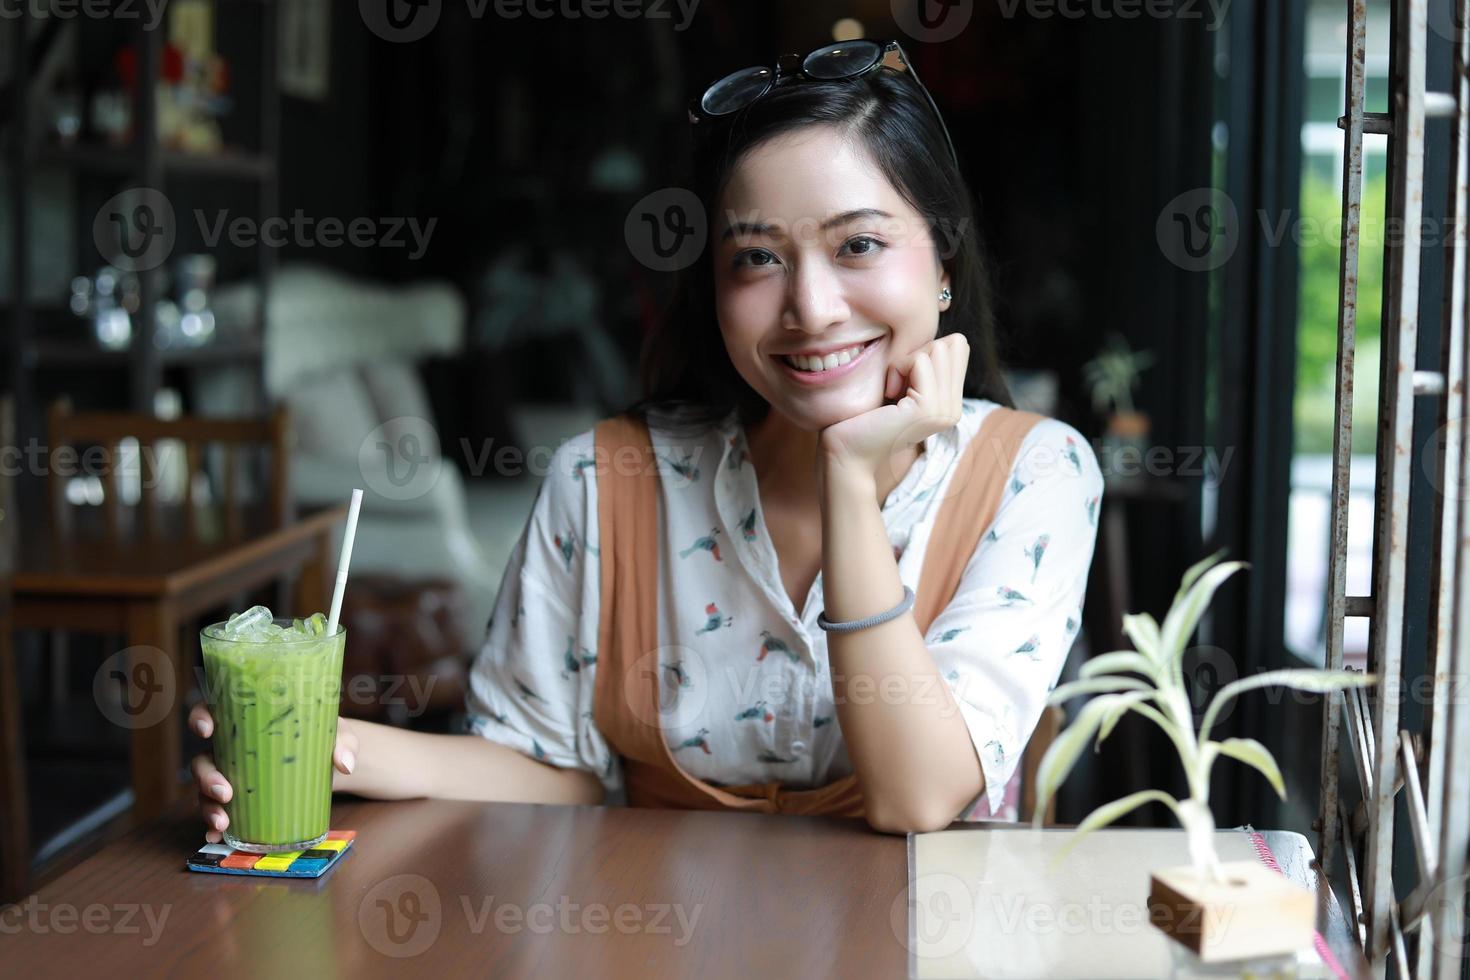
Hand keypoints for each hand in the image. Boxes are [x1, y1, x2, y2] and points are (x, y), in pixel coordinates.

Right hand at [189, 702, 359, 843]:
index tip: (207, 729)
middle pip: (203, 759)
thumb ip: (344, 743)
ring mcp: (233, 775)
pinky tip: (218, 837)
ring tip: (224, 822)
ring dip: (208, 806)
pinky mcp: (242, 799)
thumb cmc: (327, 738)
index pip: (211, 711)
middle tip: (225, 792)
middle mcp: (233, 748)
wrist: (330, 765)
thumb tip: (344, 763)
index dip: (200, 717)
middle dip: (206, 776)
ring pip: (205, 789)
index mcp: (248, 720)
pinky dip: (214, 826)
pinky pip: (219, 811)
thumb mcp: (338, 734)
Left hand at [817, 333, 969, 480]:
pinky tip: (888, 394)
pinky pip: (920, 361)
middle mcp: (954, 409)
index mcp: (952, 403)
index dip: (926, 350)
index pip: (958, 346)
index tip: (902, 377)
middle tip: (897, 382)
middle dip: (919, 352)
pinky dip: (898, 368)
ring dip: (906, 361)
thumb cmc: (866, 416)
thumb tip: (941, 340)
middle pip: (953, 344)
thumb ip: (925, 369)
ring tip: (892, 389)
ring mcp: (944, 410)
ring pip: (939, 348)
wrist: (847, 452)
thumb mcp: (903, 387)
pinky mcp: (928, 408)